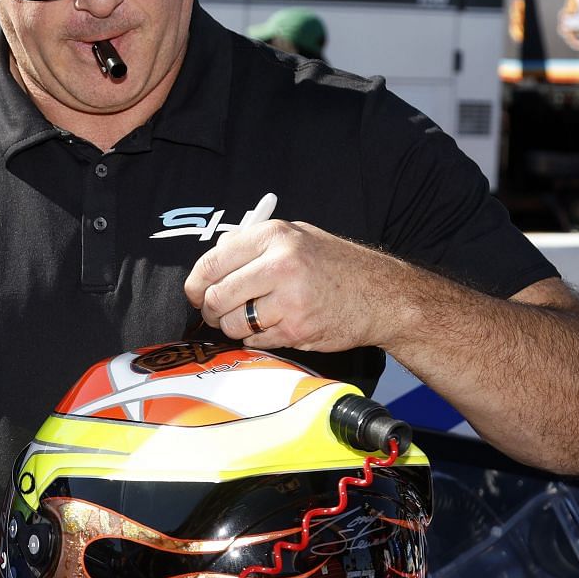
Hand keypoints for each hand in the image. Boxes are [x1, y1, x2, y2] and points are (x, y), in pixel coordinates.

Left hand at [184, 218, 405, 353]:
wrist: (383, 294)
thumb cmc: (335, 265)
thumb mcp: (295, 237)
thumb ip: (252, 246)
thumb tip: (211, 264)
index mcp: (274, 236)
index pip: (212, 262)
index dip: (195, 284)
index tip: (195, 293)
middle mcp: (280, 264)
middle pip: (216, 297)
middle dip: (210, 310)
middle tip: (217, 312)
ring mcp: (289, 299)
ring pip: (232, 323)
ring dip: (233, 327)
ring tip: (251, 319)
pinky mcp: (297, 329)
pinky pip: (256, 341)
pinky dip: (258, 339)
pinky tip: (276, 325)